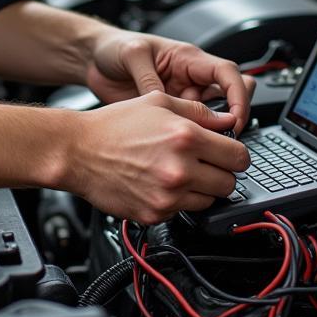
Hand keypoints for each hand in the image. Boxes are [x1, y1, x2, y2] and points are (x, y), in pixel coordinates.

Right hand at [65, 91, 250, 223]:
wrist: (77, 151)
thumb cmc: (114, 125)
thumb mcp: (158, 102)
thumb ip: (199, 112)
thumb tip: (228, 122)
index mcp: (185, 136)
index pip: (239, 156)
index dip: (235, 153)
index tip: (228, 153)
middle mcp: (180, 168)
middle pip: (229, 183)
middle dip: (220, 173)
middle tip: (202, 163)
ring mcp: (168, 195)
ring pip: (209, 201)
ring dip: (200, 189)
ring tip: (177, 172)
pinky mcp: (155, 214)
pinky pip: (183, 212)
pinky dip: (177, 201)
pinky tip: (159, 183)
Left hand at [86, 28, 254, 132]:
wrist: (93, 61)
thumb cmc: (114, 48)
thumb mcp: (132, 54)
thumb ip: (150, 79)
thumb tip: (165, 104)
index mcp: (187, 58)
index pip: (227, 74)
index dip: (238, 95)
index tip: (235, 118)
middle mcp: (189, 79)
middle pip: (227, 98)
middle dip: (231, 118)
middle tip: (222, 138)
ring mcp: (180, 99)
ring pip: (210, 119)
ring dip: (209, 133)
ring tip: (198, 147)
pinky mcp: (169, 117)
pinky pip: (188, 130)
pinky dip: (191, 140)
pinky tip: (181, 149)